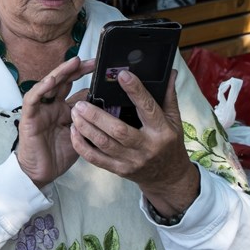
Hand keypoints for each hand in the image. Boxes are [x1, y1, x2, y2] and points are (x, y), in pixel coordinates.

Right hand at [15, 57, 95, 188]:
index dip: (87, 78)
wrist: (41, 173)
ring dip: (61, 72)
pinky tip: (53, 79)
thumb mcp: (81, 136)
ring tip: (74, 63)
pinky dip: (42, 87)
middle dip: (77, 69)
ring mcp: (40, 109)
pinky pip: (33, 98)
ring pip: (49, 84)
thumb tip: (108, 109)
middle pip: (64, 81)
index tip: (103, 70)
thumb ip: (89, 122)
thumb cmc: (58, 156)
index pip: (76, 88)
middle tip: (93, 61)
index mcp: (65, 110)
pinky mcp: (29, 116)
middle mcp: (52, 106)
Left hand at [69, 68, 199, 217]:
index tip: (121, 75)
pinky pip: (97, 159)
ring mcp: (132, 161)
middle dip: (97, 116)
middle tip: (81, 102)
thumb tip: (171, 73)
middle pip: (119, 130)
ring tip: (74, 113)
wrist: (168, 176)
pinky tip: (74, 132)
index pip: (147, 108)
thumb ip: (168, 96)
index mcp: (162, 131)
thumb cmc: (170, 143)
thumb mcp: (174, 120)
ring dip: (86, 128)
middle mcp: (147, 147)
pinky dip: (83, 146)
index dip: (135, 91)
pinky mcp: (120, 170)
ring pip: (104, 144)